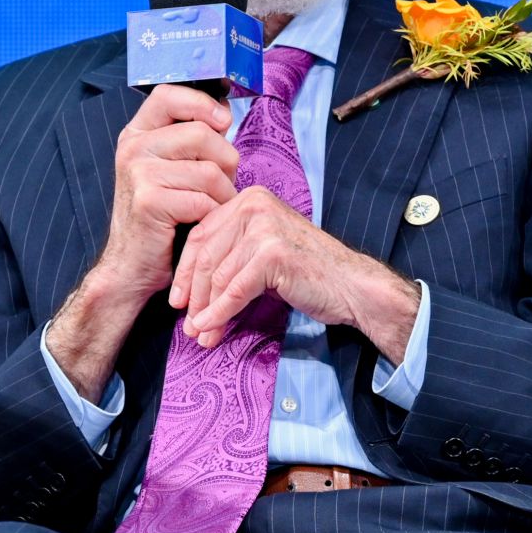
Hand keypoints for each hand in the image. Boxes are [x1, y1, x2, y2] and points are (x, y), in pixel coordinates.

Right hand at [96, 83, 239, 303]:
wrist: (131, 265)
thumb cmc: (161, 217)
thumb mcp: (170, 169)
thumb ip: (190, 140)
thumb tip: (224, 112)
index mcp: (136, 134)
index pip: (168, 94)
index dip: (201, 102)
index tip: (223, 120)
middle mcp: (132, 148)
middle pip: (202, 134)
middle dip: (226, 161)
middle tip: (222, 184)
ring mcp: (138, 174)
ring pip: (209, 171)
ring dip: (224, 194)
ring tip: (214, 207)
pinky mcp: (149, 201)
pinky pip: (203, 200)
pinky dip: (214, 215)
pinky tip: (204, 223)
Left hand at [170, 186, 421, 363]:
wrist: (352, 286)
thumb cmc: (310, 272)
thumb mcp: (264, 251)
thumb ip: (232, 255)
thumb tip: (191, 289)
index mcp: (249, 198)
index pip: (202, 234)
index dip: (185, 271)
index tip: (179, 300)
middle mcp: (254, 205)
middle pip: (206, 255)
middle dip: (193, 295)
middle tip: (187, 325)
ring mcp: (264, 227)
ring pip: (218, 275)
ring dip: (206, 311)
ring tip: (200, 334)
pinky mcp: (272, 253)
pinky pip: (235, 290)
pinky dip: (220, 313)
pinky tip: (212, 329)